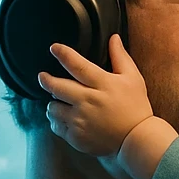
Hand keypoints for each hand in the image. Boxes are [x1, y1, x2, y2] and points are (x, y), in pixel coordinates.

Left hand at [38, 34, 153, 156]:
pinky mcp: (76, 137)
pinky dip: (57, 121)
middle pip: (56, 87)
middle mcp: (88, 101)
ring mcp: (80, 120)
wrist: (136, 140)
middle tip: (42, 77)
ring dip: (53, 103)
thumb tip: (113, 38)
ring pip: (53, 108)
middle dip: (46, 80)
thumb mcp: (133, 78)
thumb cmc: (136, 108)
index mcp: (102, 84)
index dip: (63, 54)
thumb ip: (120, 57)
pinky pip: (56, 126)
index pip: (77, 65)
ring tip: (58, 101)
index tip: (53, 48)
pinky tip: (64, 118)